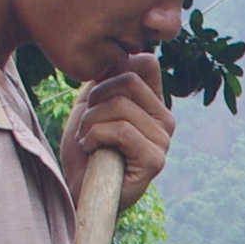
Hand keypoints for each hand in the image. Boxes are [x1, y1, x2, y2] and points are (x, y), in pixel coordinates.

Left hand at [61, 54, 174, 202]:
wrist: (79, 189)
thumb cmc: (85, 148)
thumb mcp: (92, 104)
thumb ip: (107, 78)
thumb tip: (121, 55)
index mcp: (154, 104)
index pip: (146, 63)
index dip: (113, 70)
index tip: (95, 96)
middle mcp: (166, 120)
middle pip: (128, 80)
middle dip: (96, 99)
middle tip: (87, 124)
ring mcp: (164, 140)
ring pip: (120, 105)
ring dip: (91, 122)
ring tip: (87, 140)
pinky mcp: (155, 160)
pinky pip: (121, 130)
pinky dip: (95, 137)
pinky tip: (92, 150)